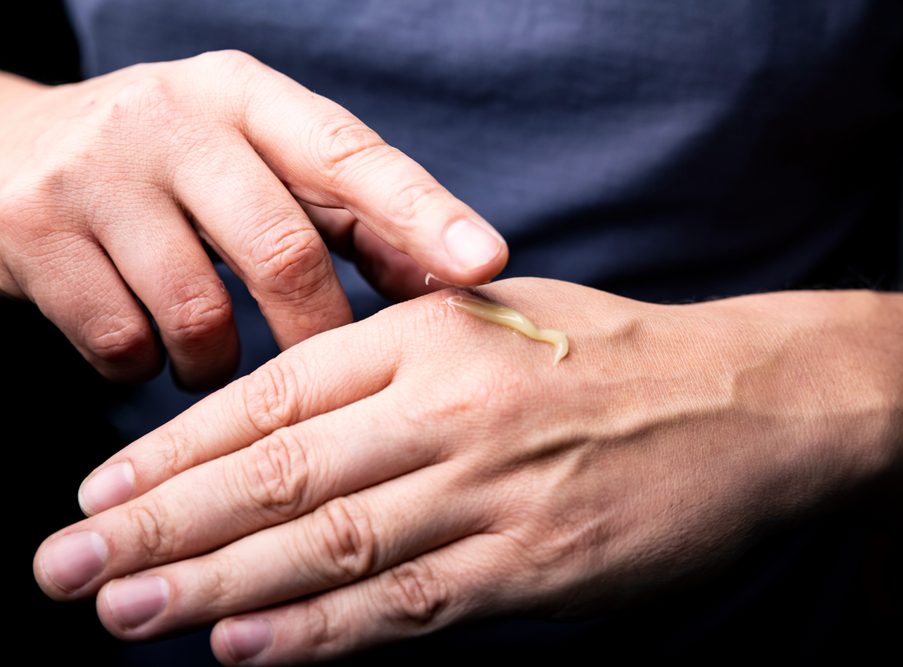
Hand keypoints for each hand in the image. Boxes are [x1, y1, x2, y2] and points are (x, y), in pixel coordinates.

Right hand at [0, 52, 506, 388]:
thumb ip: (345, 214)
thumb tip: (448, 282)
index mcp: (246, 96)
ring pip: (199, 314)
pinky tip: (144, 346)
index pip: (350, 155)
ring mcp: (96, 175)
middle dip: (314, 333)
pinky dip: (148, 369)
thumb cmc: (170, 170)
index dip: (423, 212)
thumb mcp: (254, 161)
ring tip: (211, 357)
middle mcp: (173, 119)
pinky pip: (123, 345)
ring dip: (219, 363)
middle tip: (323, 370)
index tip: (486, 263)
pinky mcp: (31, 236)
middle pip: (283, 252)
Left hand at [34, 278, 900, 663]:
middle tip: (67, 567)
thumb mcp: (505, 312)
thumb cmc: (620, 355)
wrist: (751, 404)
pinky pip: (407, 602)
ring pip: (326, 543)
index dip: (177, 446)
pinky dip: (319, 629)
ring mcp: (493, 493)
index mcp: (437, 335)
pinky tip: (243, 645)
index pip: (275, 394)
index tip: (101, 488)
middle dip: (160, 526)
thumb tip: (297, 411)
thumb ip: (403, 351)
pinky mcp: (537, 568)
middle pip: (278, 472)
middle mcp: (452, 410)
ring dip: (215, 584)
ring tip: (124, 613)